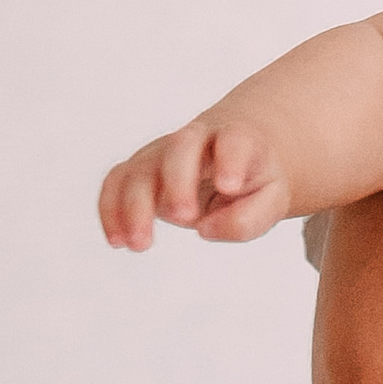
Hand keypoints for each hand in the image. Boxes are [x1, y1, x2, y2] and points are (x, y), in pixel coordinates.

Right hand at [98, 120, 290, 250]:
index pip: (234, 141)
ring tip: (140, 244)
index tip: (230, 187)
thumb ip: (248, 218)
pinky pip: (116, 182)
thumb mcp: (271, 199)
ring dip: (135, 206)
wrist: (233, 153)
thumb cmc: (254, 178)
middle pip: (180, 148)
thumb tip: (205, 229)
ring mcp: (163, 153)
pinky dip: (110, 210)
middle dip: (178, 182)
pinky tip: (117, 241)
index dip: (230, 160)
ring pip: (141, 168)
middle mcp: (196, 140)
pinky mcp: (139, 169)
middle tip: (185, 217)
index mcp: (237, 139)